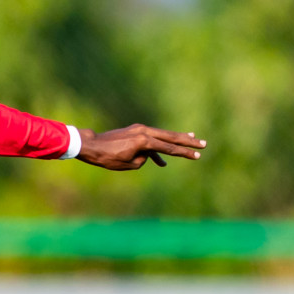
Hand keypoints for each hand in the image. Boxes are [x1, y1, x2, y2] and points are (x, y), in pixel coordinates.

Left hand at [76, 124, 205, 170]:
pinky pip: (151, 139)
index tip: (197, 155)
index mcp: (144, 141)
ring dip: (177, 138)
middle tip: (203, 143)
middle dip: (187, 141)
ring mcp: (139, 129)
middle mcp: (144, 131)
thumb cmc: (107, 158)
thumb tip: (148, 155)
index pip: (169, 148)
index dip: (184, 153)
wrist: (91, 145)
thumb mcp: (129, 164)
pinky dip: (158, 148)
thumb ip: (143, 159)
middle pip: (171, 137)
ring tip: (192, 138)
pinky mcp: (134, 131)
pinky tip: (163, 160)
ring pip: (163, 135)